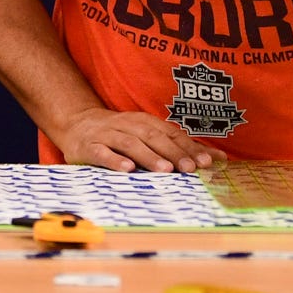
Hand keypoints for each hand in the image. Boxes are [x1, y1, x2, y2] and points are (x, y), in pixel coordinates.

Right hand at [53, 107, 226, 173]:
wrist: (75, 124)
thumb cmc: (119, 134)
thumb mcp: (146, 135)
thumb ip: (176, 146)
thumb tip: (217, 158)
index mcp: (143, 122)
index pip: (170, 133)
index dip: (189, 147)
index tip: (208, 162)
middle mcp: (127, 125)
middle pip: (153, 138)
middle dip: (173, 153)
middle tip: (190, 169)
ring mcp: (107, 135)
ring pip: (130, 144)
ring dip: (149, 157)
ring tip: (165, 170)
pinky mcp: (88, 146)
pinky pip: (101, 153)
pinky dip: (114, 160)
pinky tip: (127, 170)